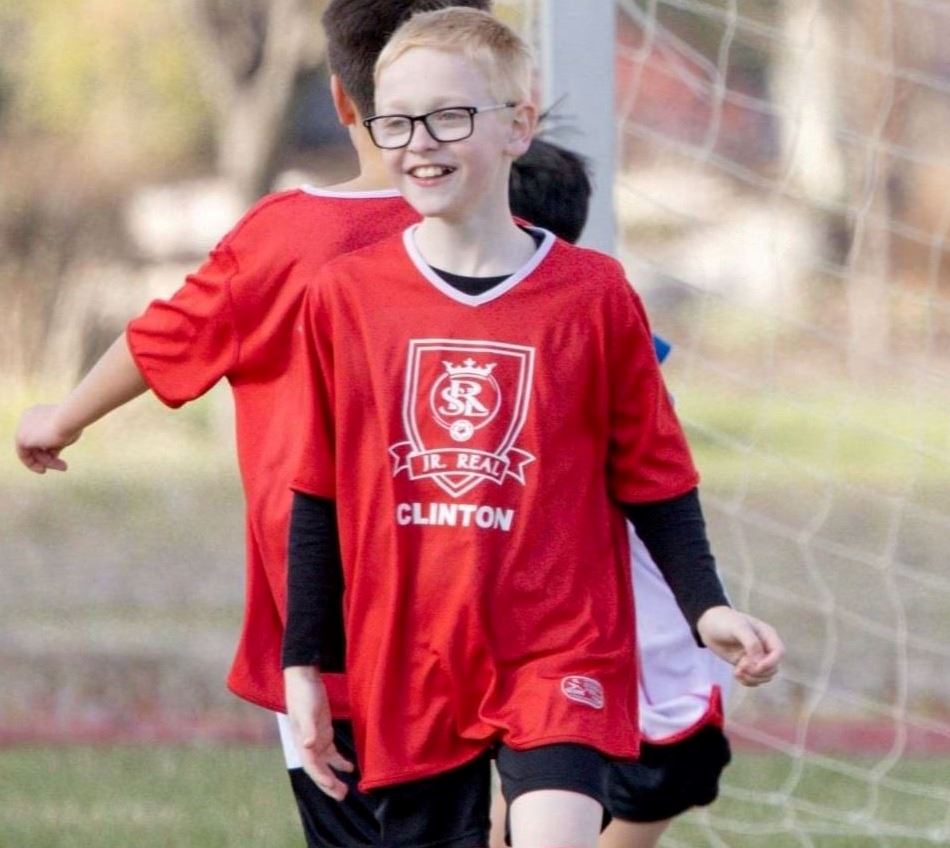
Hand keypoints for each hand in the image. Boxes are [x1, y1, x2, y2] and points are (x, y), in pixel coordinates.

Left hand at [14, 404, 81, 472]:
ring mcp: (22, 427)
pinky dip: (33, 464)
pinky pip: (25, 455)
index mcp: (38, 413)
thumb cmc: (73, 423)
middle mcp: (27, 419)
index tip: (58, 456)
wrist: (70, 418)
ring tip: (63, 467)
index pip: (41, 435)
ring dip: (48, 462)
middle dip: (49, 457)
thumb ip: (56, 442)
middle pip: (36, 444)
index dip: (50, 448)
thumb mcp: (65, 433)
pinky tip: (44, 470)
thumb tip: (52, 454)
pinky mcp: (21, 438)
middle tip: (63, 467)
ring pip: (33, 450)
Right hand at [283, 666, 353, 799]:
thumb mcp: (306, 711)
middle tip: (342, 796)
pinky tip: (350, 768)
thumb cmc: (303, 695)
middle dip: (328, 784)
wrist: (304, 679)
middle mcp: (308, 745)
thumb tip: (308, 746)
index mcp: (301, 742)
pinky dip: (339, 762)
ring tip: (345, 790)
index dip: (320, 777)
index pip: (311, 766)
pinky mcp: (324, 732)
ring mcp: (316, 740)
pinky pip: (332, 753)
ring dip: (334, 777)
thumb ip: (308, 728)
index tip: (332, 786)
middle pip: (318, 770)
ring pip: (325, 764)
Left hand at [696, 606, 783, 686]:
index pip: (779, 653)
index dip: (771, 662)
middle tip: (740, 668)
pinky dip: (747, 681)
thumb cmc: (725, 621)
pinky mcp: (746, 665)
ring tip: (737, 672)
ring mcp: (756, 658)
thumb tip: (759, 661)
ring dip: (752, 678)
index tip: (756, 667)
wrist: (708, 625)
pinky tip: (736, 675)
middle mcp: (765, 648)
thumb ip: (751, 642)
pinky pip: (754, 679)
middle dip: (758, 672)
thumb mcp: (738, 627)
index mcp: (767, 635)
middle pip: (773, 668)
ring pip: (765, 676)